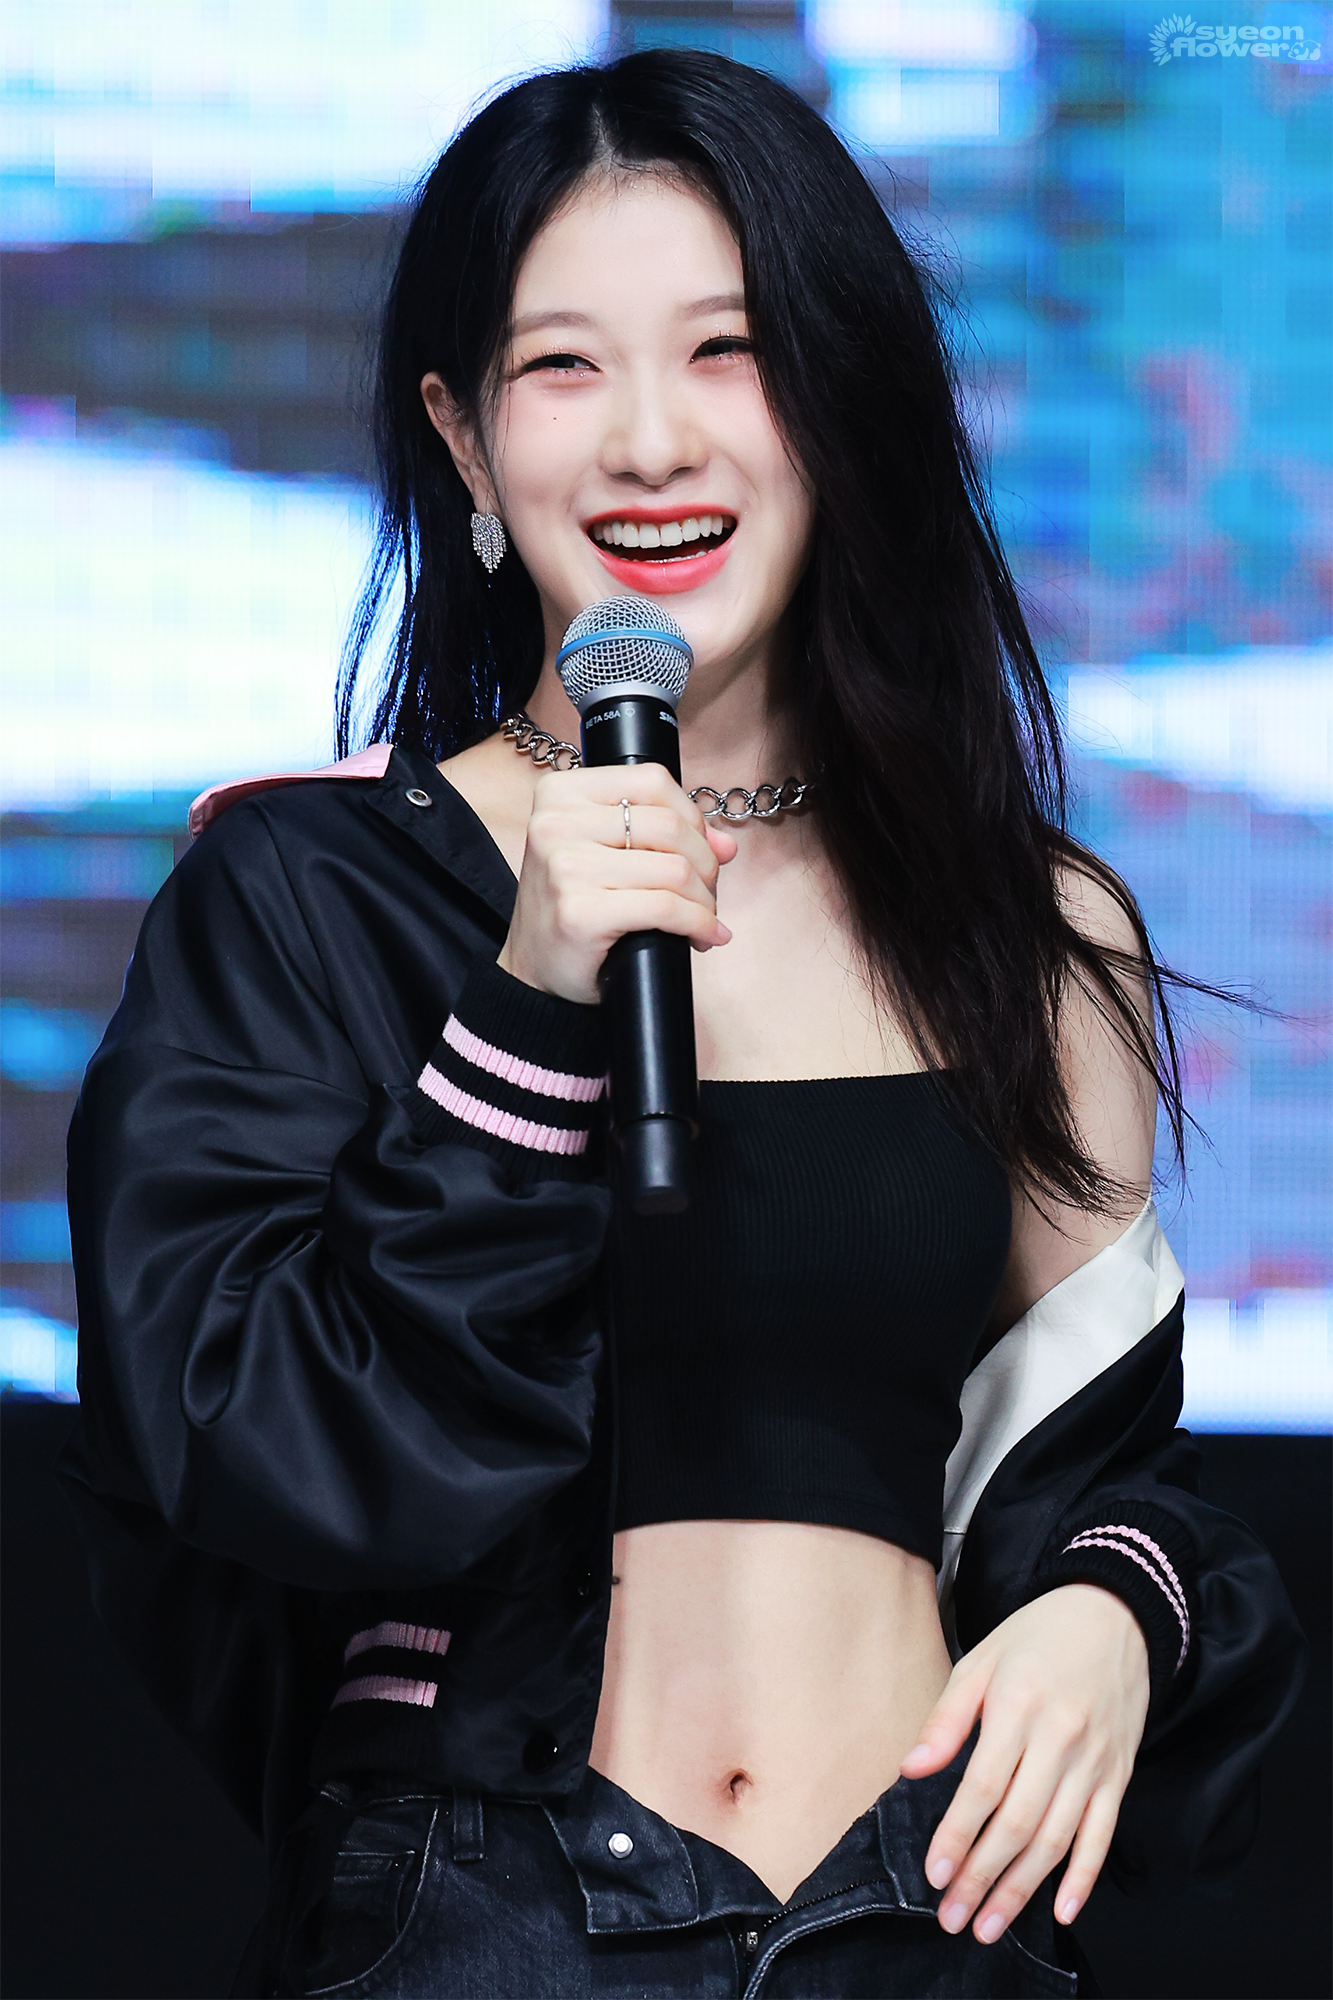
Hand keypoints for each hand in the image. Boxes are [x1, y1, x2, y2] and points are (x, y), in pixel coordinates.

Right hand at [497, 762, 737, 1003]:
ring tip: (703, 918)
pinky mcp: (580, 912)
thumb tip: (725, 845)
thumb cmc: (573, 905)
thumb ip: (663, 836)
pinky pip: (665, 907)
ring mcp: (565, 867)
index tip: (702, 849)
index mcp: (561, 793)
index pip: (652, 780)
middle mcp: (556, 823)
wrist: (534, 969)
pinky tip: (703, 936)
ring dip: (703, 900)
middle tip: (706, 892)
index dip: (691, 816)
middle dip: (705, 863)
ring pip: (674, 869)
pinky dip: (697, 924)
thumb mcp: (605, 854)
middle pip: (669, 825)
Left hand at [900, 1584, 1149, 1944]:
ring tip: (991, 1925)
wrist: (1115, 1613)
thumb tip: (911, 1769)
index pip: (983, 1787)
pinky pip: (1103, 1834)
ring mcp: (1096, 1760)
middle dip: (982, 1878)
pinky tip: (1062, 1911)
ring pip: (1058, 1839)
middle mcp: (1061, 1739)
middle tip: (953, 1917)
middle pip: (1018, 1824)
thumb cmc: (1037, 1636)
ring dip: (1022, 1890)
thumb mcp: (981, 1659)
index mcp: (1019, 1706)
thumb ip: (947, 1717)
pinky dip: (1085, 1878)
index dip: (957, 1835)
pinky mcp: (1120, 1773)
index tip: (934, 1873)